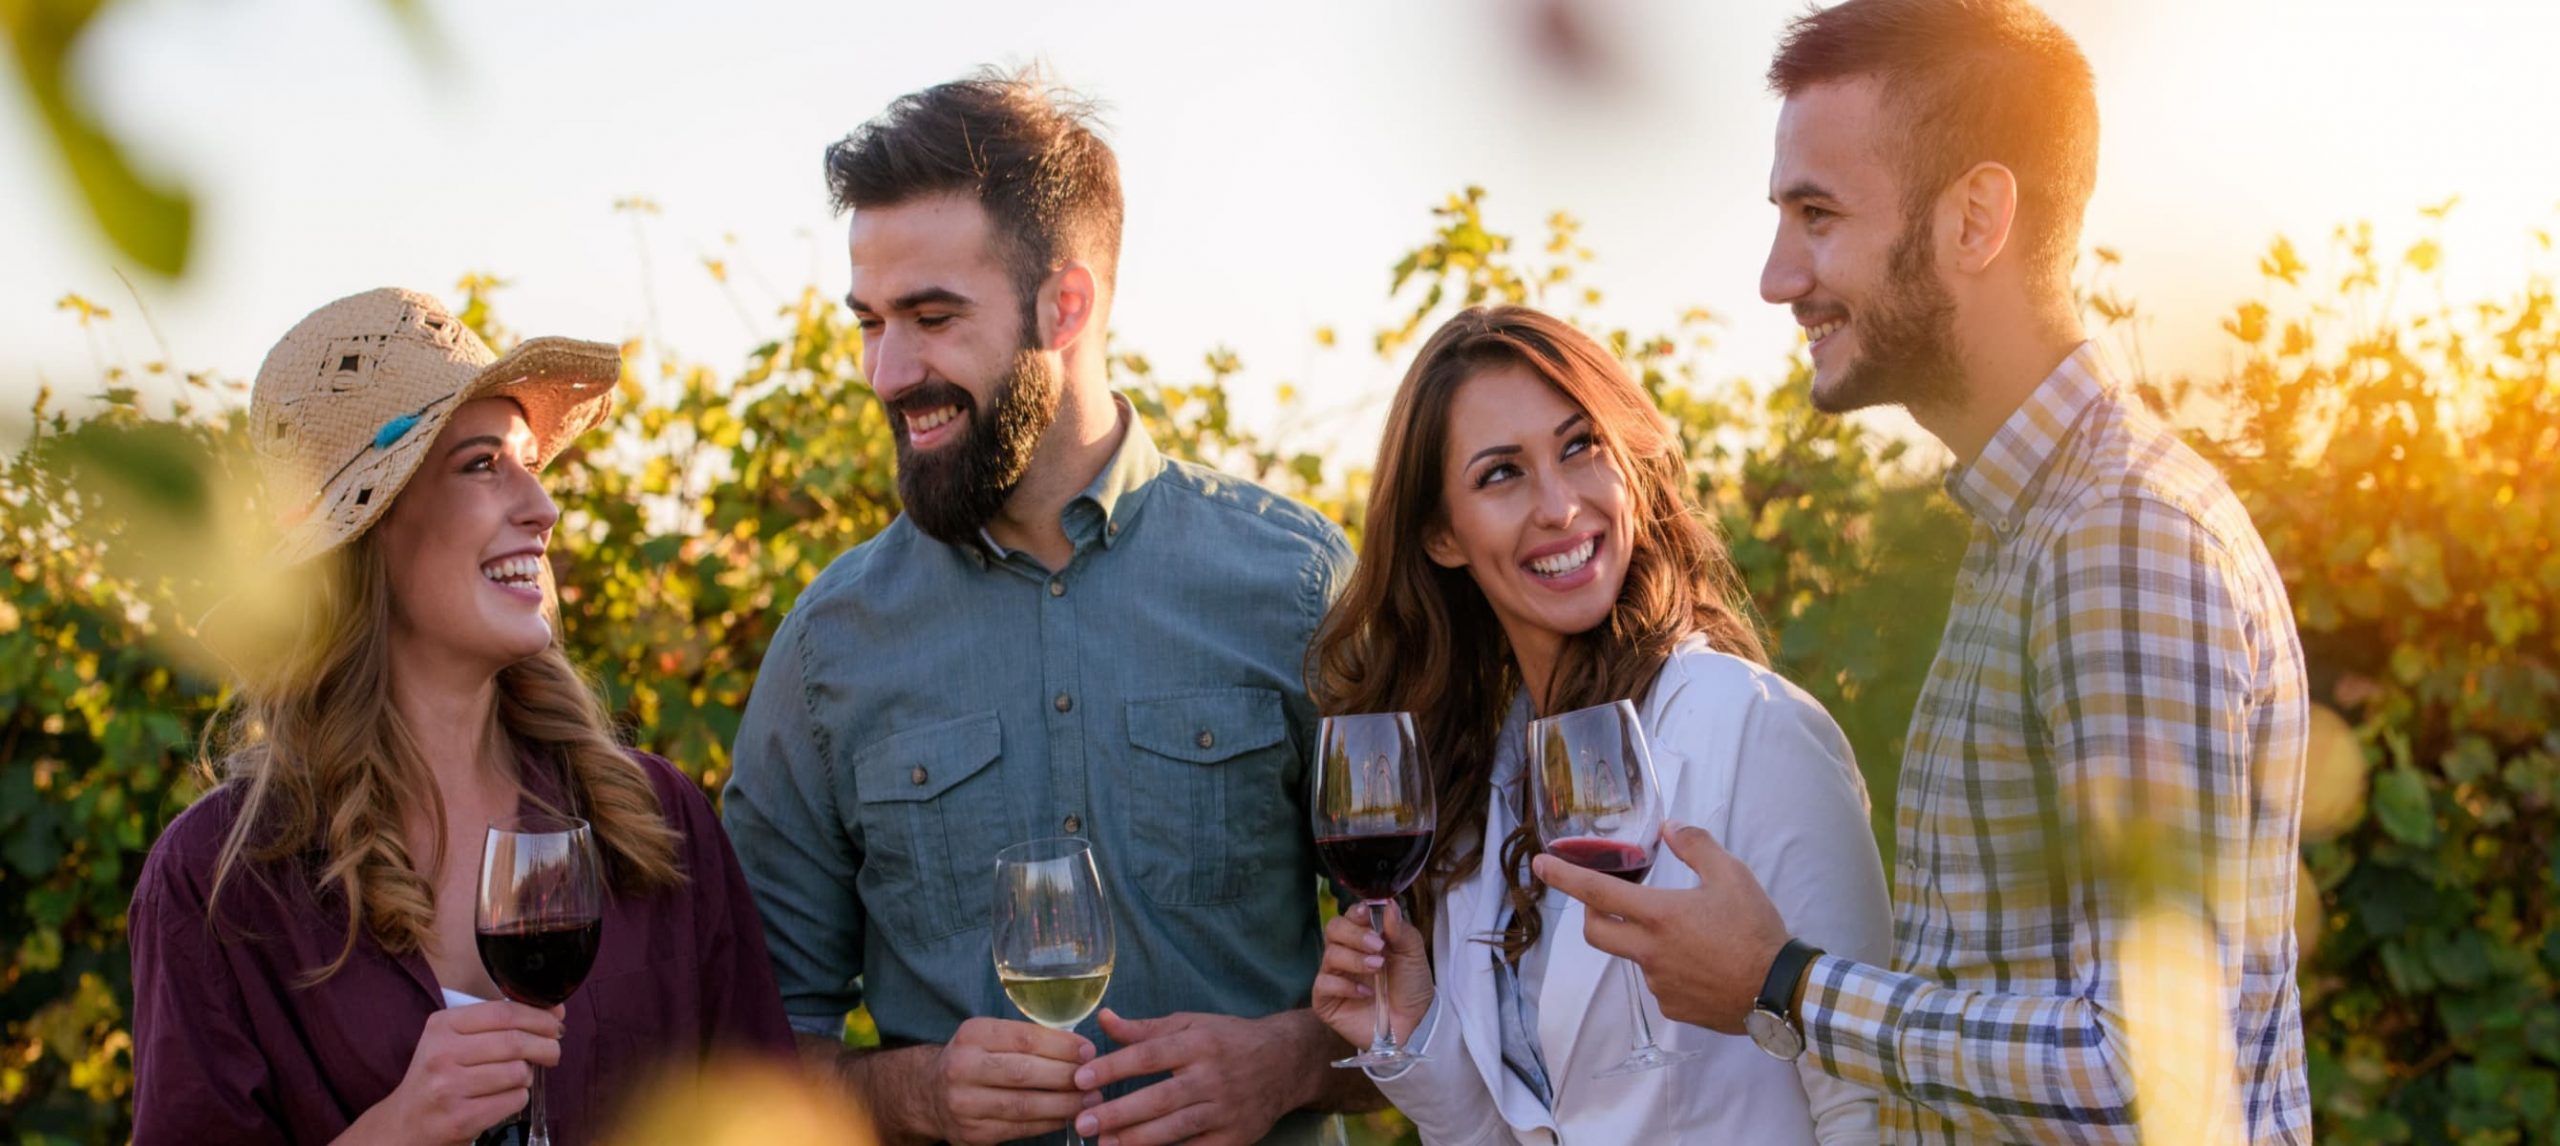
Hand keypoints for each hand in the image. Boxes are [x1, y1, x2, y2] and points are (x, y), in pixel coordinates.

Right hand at [361, 1000, 562, 1145]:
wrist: (404, 1124)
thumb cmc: (437, 1077)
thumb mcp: (453, 1040)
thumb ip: (498, 1025)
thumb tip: (555, 1013)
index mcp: (442, 1026)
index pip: (503, 1012)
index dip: (538, 1016)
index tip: (555, 1023)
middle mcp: (442, 1054)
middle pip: (515, 1042)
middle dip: (546, 1045)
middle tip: (553, 1051)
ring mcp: (449, 1088)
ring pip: (518, 1072)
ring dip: (528, 1075)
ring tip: (517, 1078)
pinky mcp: (461, 1118)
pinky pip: (514, 1100)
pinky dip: (518, 1097)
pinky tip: (504, 1097)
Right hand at [928, 1016, 1096, 1145]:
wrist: (930, 1093)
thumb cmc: (976, 1059)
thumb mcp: (991, 1036)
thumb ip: (1028, 1039)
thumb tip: (1081, 1050)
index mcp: (972, 1035)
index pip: (1025, 1038)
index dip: (1062, 1045)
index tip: (1089, 1050)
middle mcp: (962, 1068)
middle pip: (1025, 1073)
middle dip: (1066, 1076)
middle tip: (1096, 1079)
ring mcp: (964, 1104)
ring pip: (1024, 1105)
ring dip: (1063, 1104)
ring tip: (1090, 1101)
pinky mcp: (971, 1133)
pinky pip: (1019, 1129)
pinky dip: (1048, 1123)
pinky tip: (1066, 1116)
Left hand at [1072, 1009, 1309, 1145]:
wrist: (1286, 1062)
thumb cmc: (1229, 1040)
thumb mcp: (1191, 1024)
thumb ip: (1145, 1029)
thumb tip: (1104, 1020)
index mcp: (1198, 1043)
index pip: (1149, 1055)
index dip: (1113, 1067)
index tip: (1080, 1078)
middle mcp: (1213, 1076)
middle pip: (1160, 1097)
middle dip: (1118, 1112)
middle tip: (1083, 1121)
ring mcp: (1226, 1109)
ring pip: (1177, 1127)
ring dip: (1137, 1139)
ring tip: (1104, 1144)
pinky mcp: (1235, 1137)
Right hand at [1311, 903, 1432, 1049]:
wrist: (1415, 1023)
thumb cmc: (1411, 986)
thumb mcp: (1413, 953)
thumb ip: (1400, 929)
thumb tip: (1389, 904)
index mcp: (1364, 937)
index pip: (1349, 916)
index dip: (1355, 913)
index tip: (1366, 914)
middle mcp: (1345, 953)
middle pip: (1333, 930)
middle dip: (1354, 935)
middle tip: (1378, 947)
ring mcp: (1335, 976)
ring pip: (1329, 955)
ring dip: (1355, 959)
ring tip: (1377, 968)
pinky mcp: (1326, 1000)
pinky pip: (1324, 984)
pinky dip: (1345, 986)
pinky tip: (1366, 993)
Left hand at [1532, 820, 1790, 1033]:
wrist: (1780, 991)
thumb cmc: (1756, 930)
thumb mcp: (1733, 875)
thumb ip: (1697, 846)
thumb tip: (1671, 827)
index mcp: (1659, 915)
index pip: (1596, 892)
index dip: (1563, 876)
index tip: (1540, 863)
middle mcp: (1649, 951)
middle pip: (1595, 932)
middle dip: (1591, 914)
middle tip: (1609, 901)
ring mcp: (1658, 983)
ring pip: (1633, 956)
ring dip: (1643, 941)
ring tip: (1689, 936)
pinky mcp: (1672, 1007)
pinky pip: (1659, 982)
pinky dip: (1669, 968)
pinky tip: (1701, 964)